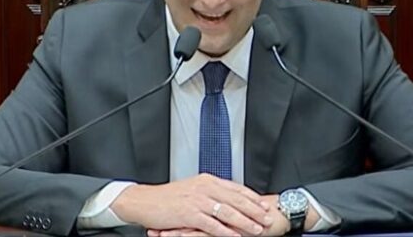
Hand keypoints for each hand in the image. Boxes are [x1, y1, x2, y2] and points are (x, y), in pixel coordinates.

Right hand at [146, 195, 288, 236]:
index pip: (235, 188)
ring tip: (256, 229)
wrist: (145, 201)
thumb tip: (225, 197)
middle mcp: (204, 188)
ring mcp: (197, 201)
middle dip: (254, 210)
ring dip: (245, 222)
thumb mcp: (191, 188)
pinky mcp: (189, 214)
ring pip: (227, 212)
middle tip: (267, 218)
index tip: (264, 204)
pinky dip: (225, 232)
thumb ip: (209, 191)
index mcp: (206, 180)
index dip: (251, 197)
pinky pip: (212, 224)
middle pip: (236, 199)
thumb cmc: (167, 197)